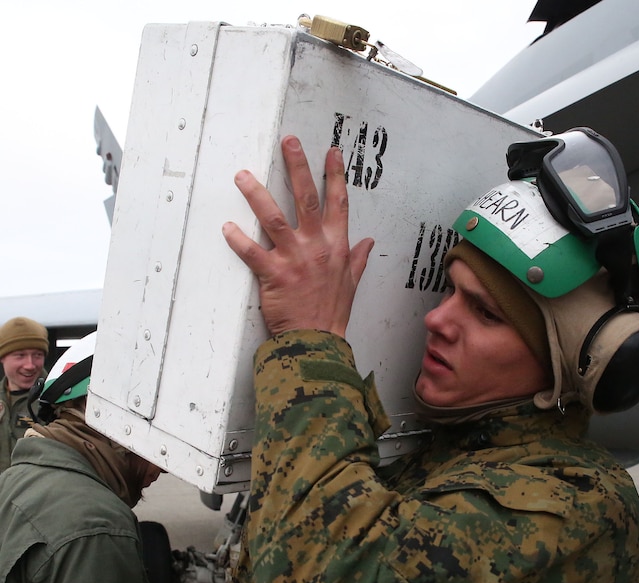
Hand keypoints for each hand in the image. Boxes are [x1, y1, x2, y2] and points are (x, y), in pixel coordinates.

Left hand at [222, 135, 373, 336]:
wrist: (318, 341)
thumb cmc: (332, 313)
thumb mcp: (351, 283)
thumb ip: (358, 259)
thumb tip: (368, 243)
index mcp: (336, 246)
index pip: (338, 203)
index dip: (335, 175)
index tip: (331, 151)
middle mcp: (316, 247)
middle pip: (306, 198)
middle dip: (297, 167)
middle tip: (287, 141)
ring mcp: (294, 259)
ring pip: (274, 218)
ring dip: (256, 194)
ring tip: (242, 175)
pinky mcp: (274, 275)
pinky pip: (252, 253)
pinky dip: (237, 239)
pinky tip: (226, 227)